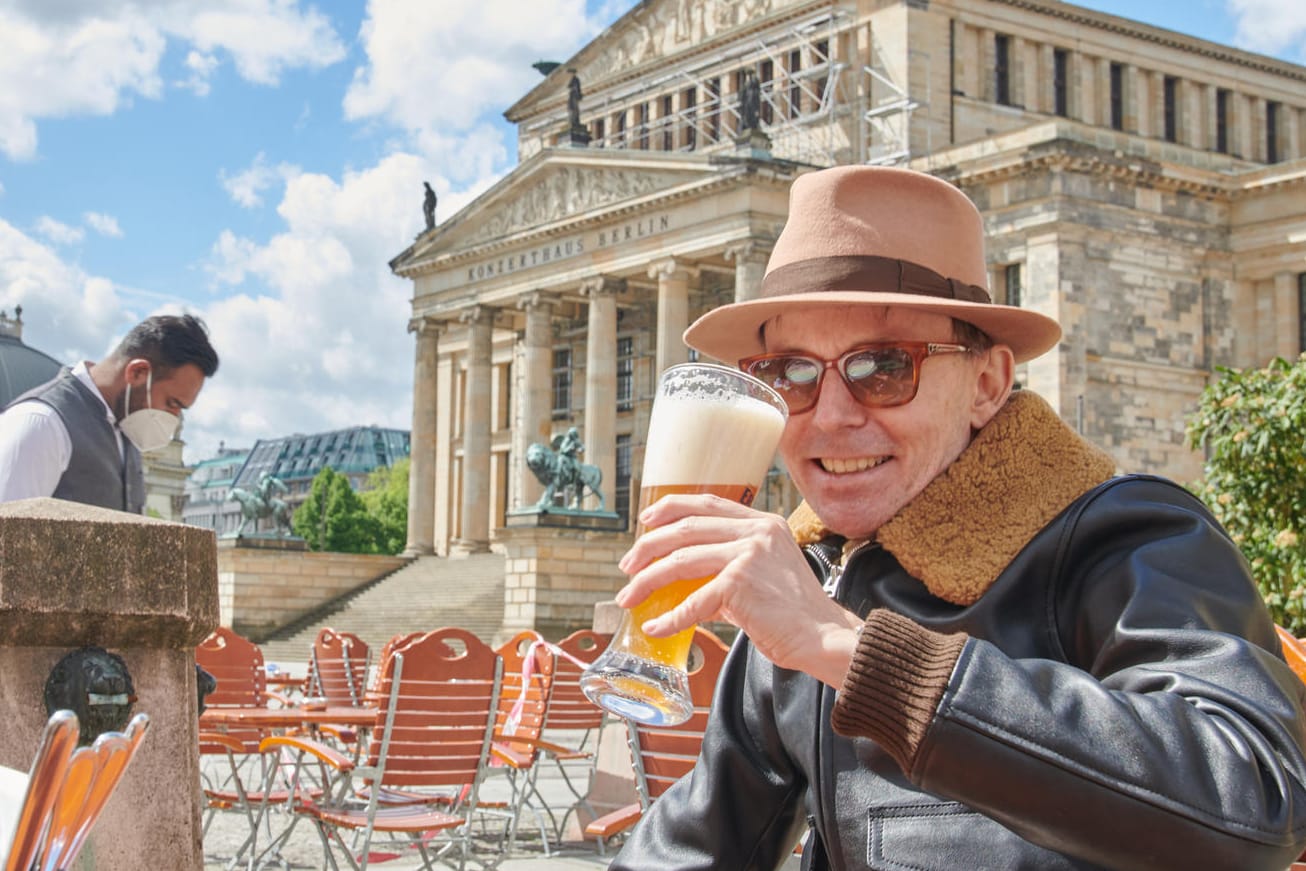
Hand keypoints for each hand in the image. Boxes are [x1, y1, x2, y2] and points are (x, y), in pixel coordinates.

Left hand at [616, 493, 862, 686]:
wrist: (823, 636)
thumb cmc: (795, 612)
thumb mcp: (764, 575)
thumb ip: (728, 570)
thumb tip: (686, 586)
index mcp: (762, 523)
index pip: (707, 502)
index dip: (671, 507)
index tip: (646, 520)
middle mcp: (756, 531)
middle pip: (686, 529)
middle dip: (648, 547)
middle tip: (627, 566)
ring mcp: (748, 554)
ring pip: (681, 561)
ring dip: (648, 581)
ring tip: (629, 597)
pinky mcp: (740, 583)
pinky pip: (693, 601)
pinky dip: (670, 618)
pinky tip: (656, 627)